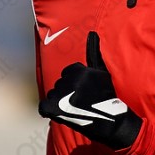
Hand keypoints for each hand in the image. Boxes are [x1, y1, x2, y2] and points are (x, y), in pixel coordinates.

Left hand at [38, 31, 141, 149]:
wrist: (110, 121)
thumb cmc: (106, 96)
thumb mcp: (101, 72)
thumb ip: (94, 52)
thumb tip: (92, 32)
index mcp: (77, 69)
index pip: (68, 73)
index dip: (76, 85)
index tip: (86, 93)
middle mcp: (67, 79)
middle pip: (60, 84)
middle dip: (68, 93)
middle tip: (82, 103)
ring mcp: (60, 93)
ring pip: (53, 95)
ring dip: (61, 103)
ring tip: (76, 110)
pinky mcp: (53, 107)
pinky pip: (44, 107)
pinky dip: (50, 111)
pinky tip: (61, 114)